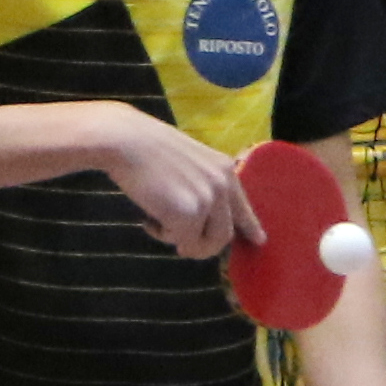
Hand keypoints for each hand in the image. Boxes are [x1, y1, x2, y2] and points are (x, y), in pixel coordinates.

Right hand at [90, 109, 259, 259]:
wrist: (126, 140)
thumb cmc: (147, 150)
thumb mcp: (189, 163)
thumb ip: (203, 185)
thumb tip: (202, 220)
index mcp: (224, 169)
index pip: (243, 206)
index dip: (250, 227)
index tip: (259, 240)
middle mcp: (223, 185)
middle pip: (223, 235)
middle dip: (202, 245)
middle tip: (180, 243)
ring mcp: (208, 200)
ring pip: (203, 243)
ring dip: (180, 240)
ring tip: (157, 220)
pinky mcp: (188, 214)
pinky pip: (180, 241)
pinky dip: (161, 235)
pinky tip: (148, 218)